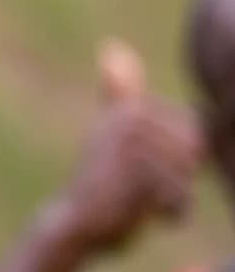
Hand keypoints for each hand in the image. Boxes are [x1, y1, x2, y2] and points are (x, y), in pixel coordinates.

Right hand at [55, 39, 203, 251]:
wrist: (74, 225)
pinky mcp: (133, 178)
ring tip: (148, 205)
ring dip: (177, 198)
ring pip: (189, 173)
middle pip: (196, 149)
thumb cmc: (100, 183)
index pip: (196, 131)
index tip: (149, 173)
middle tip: (150, 193)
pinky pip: (179, 193)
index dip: (184, 160)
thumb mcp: (112, 133)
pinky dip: (173, 212)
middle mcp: (129, 122)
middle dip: (183, 178)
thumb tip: (111, 46)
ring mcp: (130, 148)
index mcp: (131, 110)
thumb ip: (119, 94)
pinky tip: (150, 217)